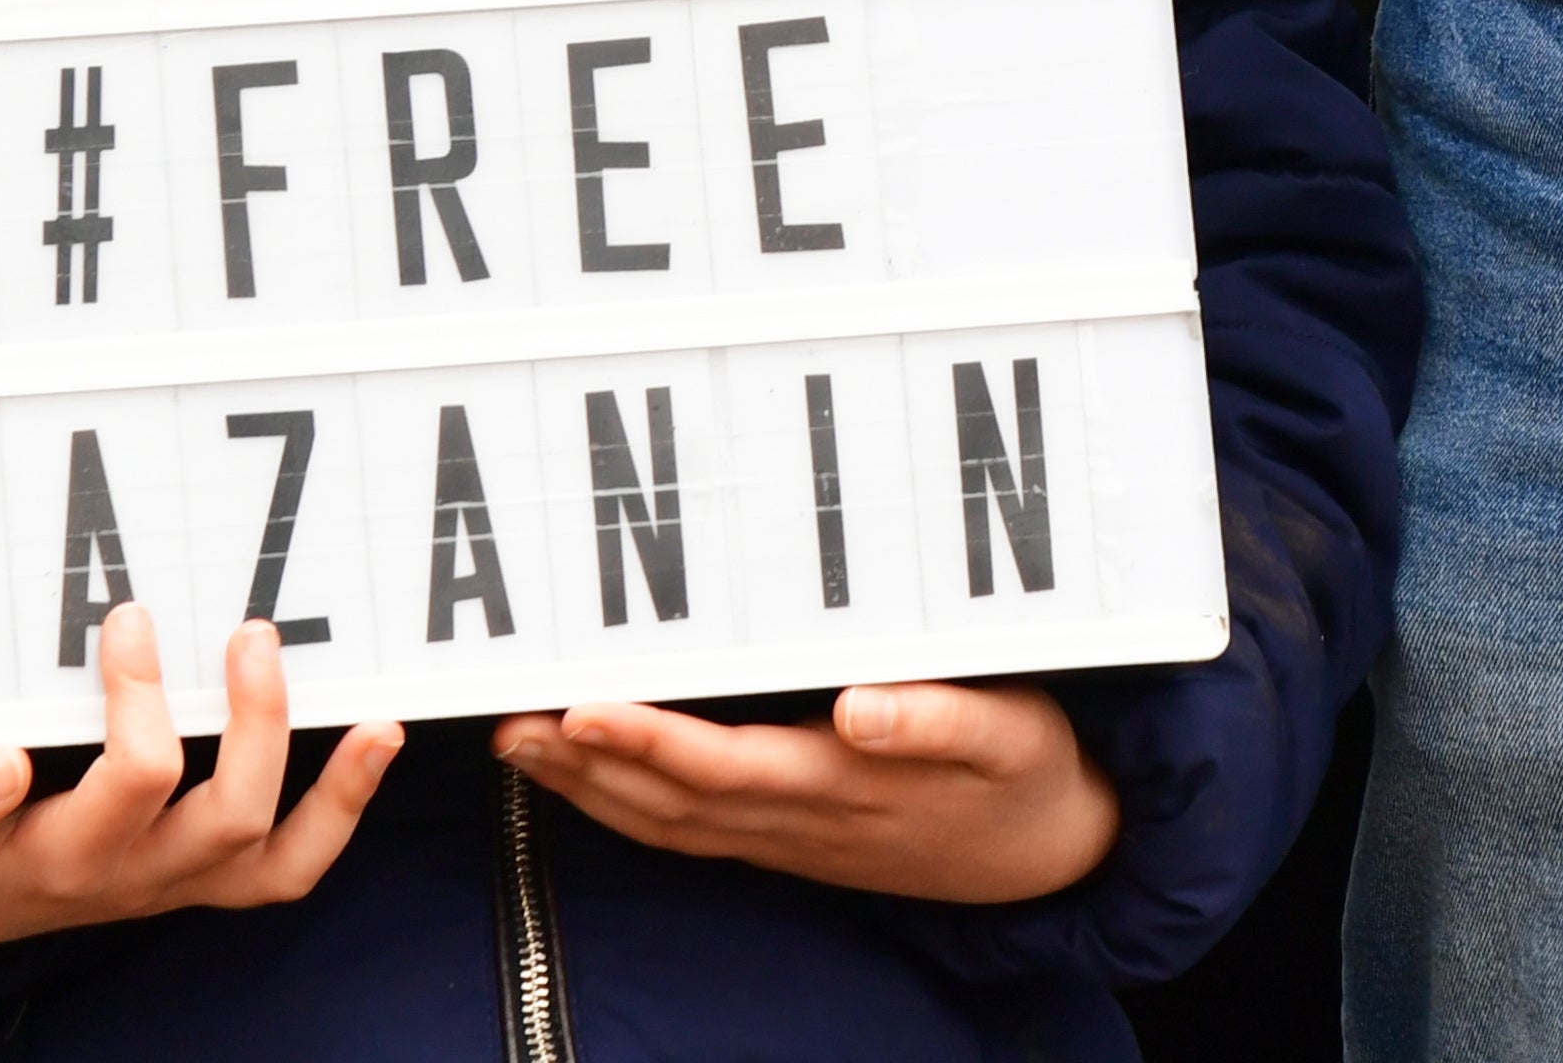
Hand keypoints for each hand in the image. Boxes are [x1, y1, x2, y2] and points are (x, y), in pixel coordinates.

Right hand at [0, 608, 400, 949]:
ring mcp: (173, 881)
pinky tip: (372, 744)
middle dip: (255, 721)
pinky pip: (286, 865)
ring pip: (276, 858)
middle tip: (251, 632)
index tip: (131, 619)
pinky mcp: (197, 874)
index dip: (144, 698)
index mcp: (62, 857)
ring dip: (334, 788)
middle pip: (229, 816)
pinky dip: (339, 812)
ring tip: (377, 719)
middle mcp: (131, 878)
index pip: (134, 780)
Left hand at [493, 680, 1119, 904]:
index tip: (583, 706)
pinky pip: (687, 829)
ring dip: (587, 787)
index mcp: (846, 786)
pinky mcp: (790, 837)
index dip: (647, 742)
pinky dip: (624, 803)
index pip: (723, 767)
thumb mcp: (1011, 734)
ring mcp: (789, 838)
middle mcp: (802, 820)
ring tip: (519, 741)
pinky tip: (588, 773)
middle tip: (510, 719)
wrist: (1051, 855)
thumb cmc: (1030, 772)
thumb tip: (859, 711)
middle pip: (670, 800)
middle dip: (585, 765)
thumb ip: (936, 720)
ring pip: (666, 822)